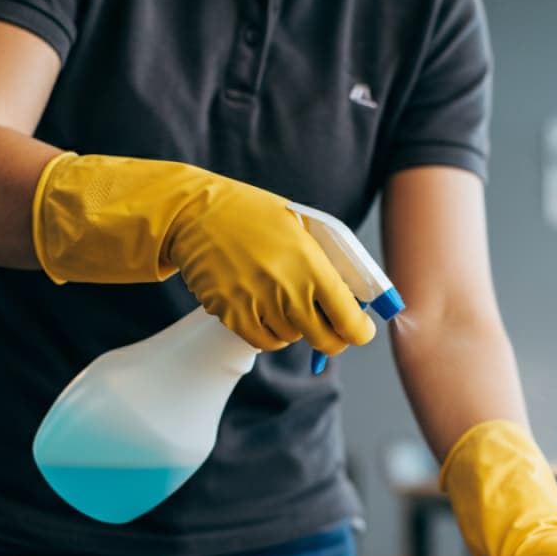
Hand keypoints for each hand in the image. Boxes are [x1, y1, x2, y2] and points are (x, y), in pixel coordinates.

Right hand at [32, 152, 374, 352]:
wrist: (197, 214)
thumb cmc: (254, 215)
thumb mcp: (302, 226)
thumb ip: (331, 261)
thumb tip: (358, 294)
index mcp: (311, 264)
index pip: (349, 318)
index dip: (359, 330)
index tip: (359, 328)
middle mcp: (287, 289)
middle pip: (325, 341)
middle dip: (334, 338)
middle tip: (332, 328)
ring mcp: (257, 305)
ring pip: (292, 339)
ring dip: (296, 328)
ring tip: (286, 300)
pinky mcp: (231, 315)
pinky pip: (262, 341)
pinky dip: (270, 333)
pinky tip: (267, 311)